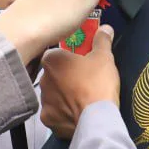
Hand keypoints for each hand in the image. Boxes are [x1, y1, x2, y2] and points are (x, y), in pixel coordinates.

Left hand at [39, 25, 119, 139]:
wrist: (96, 118)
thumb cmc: (98, 82)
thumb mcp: (104, 57)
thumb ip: (102, 41)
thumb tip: (105, 28)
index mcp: (52, 61)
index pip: (54, 54)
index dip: (67, 58)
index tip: (78, 63)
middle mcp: (42, 80)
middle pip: (52, 75)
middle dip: (64, 77)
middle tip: (82, 81)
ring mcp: (44, 102)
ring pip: (52, 95)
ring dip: (62, 96)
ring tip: (81, 100)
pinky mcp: (48, 120)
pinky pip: (54, 114)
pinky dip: (63, 114)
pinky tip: (76, 114)